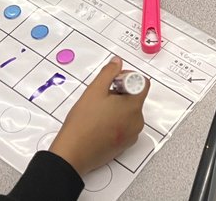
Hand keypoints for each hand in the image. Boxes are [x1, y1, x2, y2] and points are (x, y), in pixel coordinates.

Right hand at [51, 58, 146, 174]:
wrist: (73, 153)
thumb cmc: (82, 124)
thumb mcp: (94, 91)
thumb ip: (109, 72)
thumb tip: (117, 62)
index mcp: (134, 107)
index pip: (142, 83)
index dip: (127, 78)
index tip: (113, 82)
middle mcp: (137, 122)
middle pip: (135, 97)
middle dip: (120, 93)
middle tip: (101, 97)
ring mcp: (132, 135)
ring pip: (129, 111)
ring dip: (117, 107)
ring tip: (98, 112)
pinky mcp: (124, 145)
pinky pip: (125, 125)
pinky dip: (115, 120)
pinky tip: (99, 124)